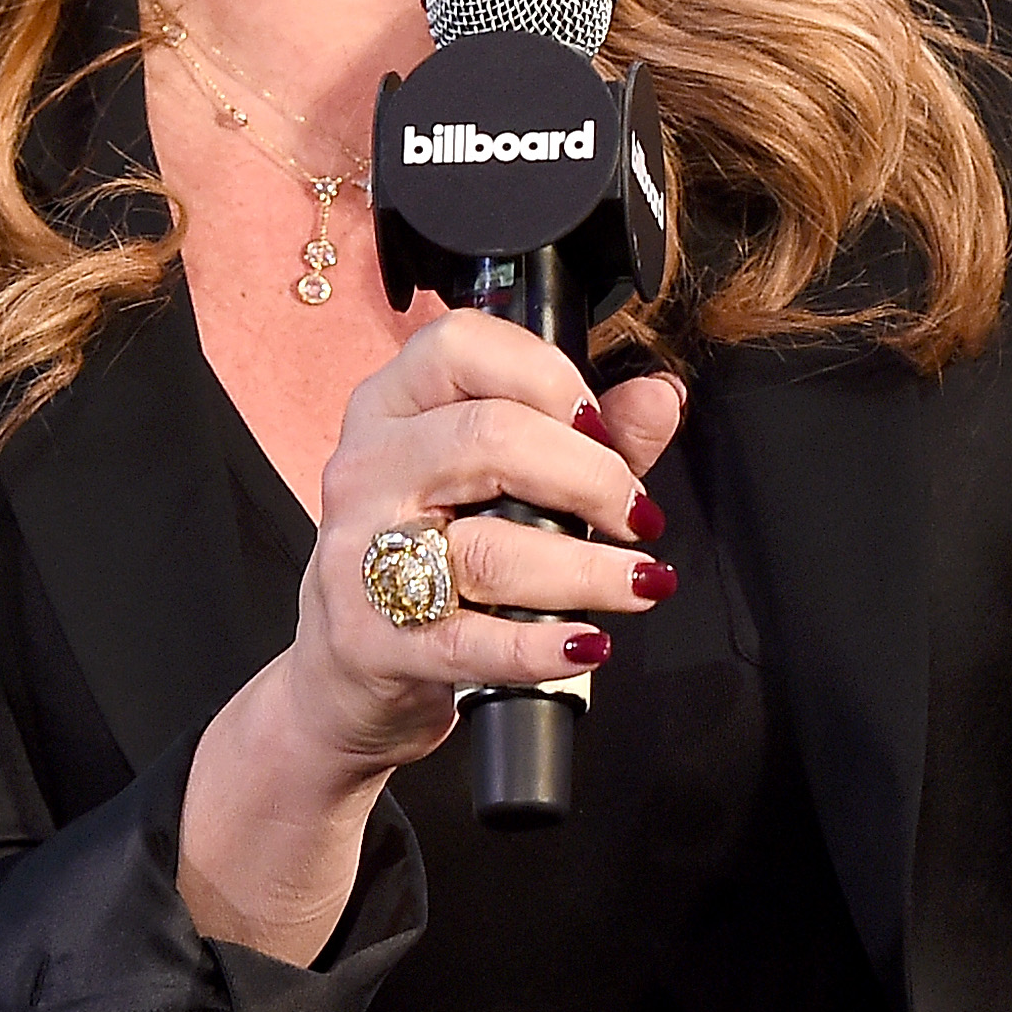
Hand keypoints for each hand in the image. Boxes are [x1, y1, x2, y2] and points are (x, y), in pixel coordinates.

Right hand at [280, 310, 686, 773]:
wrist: (351, 666)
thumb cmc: (436, 549)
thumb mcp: (509, 475)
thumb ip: (594, 434)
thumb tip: (661, 397)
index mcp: (393, 405)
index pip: (461, 345)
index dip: (550, 378)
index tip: (603, 426)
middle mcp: (368, 468)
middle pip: (488, 439)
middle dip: (591, 477)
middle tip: (638, 517)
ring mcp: (359, 556)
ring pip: (487, 548)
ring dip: (586, 570)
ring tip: (640, 582)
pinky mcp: (372, 641)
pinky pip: (469, 640)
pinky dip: (539, 645)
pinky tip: (586, 643)